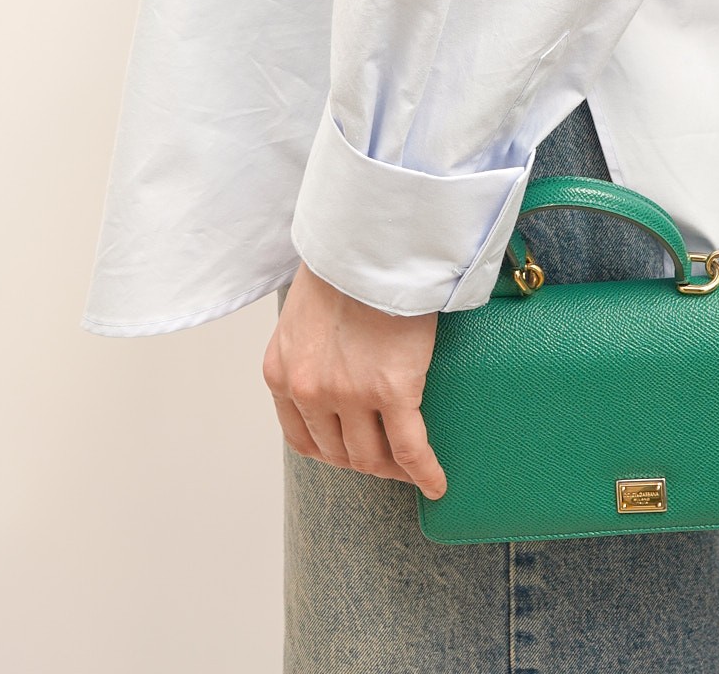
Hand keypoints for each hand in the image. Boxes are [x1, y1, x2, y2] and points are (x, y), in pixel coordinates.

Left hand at [263, 262, 447, 499]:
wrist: (372, 236)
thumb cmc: (347, 261)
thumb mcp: (305, 312)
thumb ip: (310, 349)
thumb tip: (337, 365)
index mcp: (281, 372)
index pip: (302, 438)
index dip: (333, 453)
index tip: (356, 453)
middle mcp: (308, 390)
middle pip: (339, 452)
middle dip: (367, 462)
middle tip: (394, 460)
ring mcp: (348, 394)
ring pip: (373, 457)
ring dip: (395, 470)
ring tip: (416, 468)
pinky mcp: (391, 390)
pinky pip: (410, 448)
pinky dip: (424, 472)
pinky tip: (437, 482)